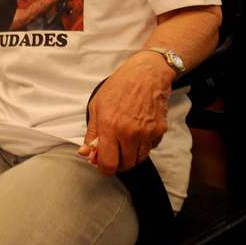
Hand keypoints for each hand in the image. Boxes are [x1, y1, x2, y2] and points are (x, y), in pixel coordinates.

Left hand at [78, 52, 172, 174]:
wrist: (145, 75)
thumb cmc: (119, 87)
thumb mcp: (96, 106)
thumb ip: (91, 133)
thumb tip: (86, 152)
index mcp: (110, 127)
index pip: (108, 163)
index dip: (104, 169)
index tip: (103, 166)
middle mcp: (129, 133)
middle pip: (125, 165)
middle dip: (118, 163)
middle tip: (114, 153)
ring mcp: (146, 133)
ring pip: (139, 159)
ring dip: (131, 156)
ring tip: (125, 141)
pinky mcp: (159, 131)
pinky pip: (150, 148)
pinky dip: (143, 146)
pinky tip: (138, 132)